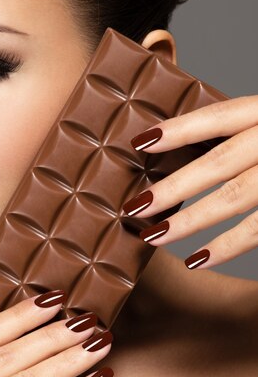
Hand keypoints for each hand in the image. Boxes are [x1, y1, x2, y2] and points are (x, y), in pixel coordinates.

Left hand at [122, 95, 257, 269]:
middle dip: (173, 188)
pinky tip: (197, 260)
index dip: (179, 129)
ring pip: (240, 197)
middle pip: (222, 161)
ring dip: (192, 221)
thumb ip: (243, 132)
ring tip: (153, 237)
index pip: (220, 116)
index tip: (139, 143)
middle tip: (132, 207)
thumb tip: (185, 155)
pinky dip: (230, 246)